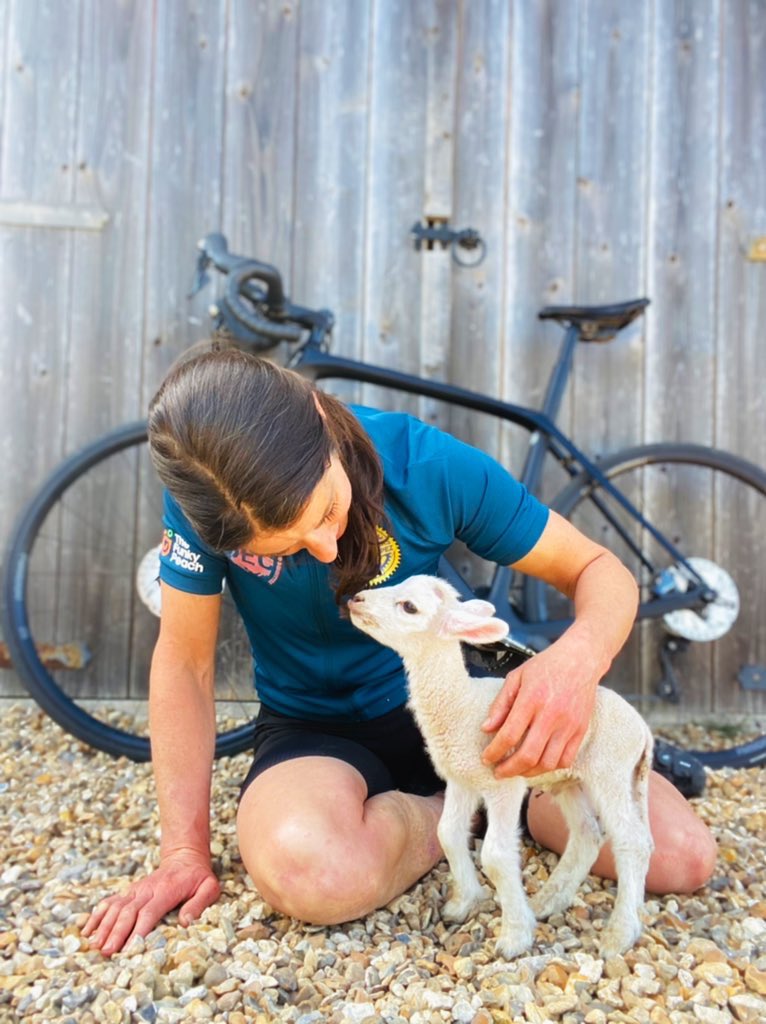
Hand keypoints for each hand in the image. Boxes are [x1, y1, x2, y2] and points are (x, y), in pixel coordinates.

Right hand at [82, 849, 220, 954]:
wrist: (184, 857)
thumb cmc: (198, 877)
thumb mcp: (209, 887)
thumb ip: (199, 904)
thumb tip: (185, 922)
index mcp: (166, 890)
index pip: (149, 912)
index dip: (137, 931)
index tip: (128, 949)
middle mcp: (147, 889)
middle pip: (128, 912)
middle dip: (116, 933)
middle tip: (106, 953)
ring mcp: (135, 890)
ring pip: (115, 907)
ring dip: (103, 926)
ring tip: (94, 946)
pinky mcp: (129, 892)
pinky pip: (109, 902)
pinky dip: (97, 915)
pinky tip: (86, 931)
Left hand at [481, 639, 598, 778]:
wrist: (581, 660)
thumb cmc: (546, 666)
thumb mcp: (516, 677)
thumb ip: (500, 704)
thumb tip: (487, 728)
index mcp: (531, 699)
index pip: (509, 735)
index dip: (494, 752)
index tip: (486, 758)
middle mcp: (551, 715)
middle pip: (528, 755)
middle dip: (509, 769)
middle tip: (498, 772)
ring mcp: (568, 725)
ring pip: (547, 763)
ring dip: (529, 772)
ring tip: (517, 769)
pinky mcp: (581, 731)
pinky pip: (566, 760)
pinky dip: (550, 767)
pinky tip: (539, 763)